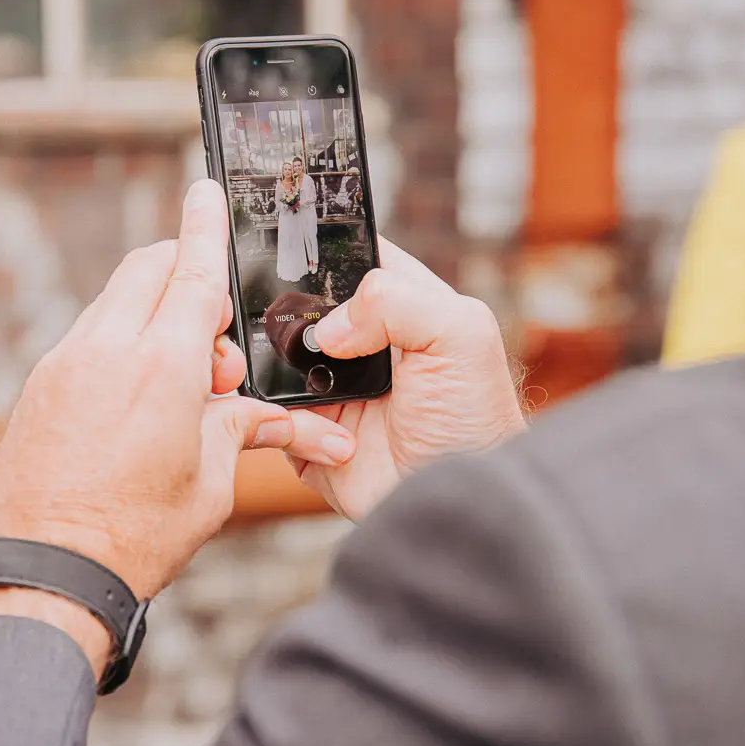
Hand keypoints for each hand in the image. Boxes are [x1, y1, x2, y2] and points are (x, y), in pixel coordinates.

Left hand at [0, 181, 355, 667]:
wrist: (41, 572)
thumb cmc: (132, 539)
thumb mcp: (209, 486)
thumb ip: (236, 431)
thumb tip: (260, 413)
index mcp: (162, 368)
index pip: (194, 273)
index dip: (206, 228)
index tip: (207, 190)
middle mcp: (106, 350)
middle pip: (147, 270)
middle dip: (183, 271)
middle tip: (213, 330)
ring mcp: (64, 364)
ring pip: (113, 301)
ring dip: (150, 311)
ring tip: (180, 380)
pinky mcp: (39, 385)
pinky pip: (86, 337)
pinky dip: (117, 341)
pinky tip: (135, 395)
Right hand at [287, 240, 524, 519]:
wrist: (456, 505)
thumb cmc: (475, 421)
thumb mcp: (460, 334)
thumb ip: (398, 300)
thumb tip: (328, 327)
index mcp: (398, 305)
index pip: (347, 257)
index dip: (317, 249)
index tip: (282, 240)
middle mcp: (358, 343)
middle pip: (295, 307)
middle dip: (278, 311)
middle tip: (271, 317)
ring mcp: (328, 389)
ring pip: (269, 360)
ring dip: (272, 368)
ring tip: (296, 382)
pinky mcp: (306, 434)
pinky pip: (269, 416)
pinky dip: (280, 419)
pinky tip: (325, 434)